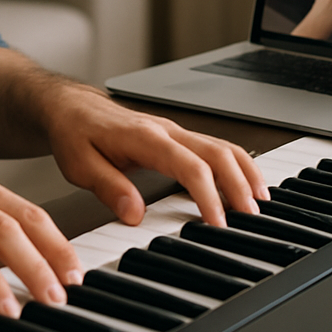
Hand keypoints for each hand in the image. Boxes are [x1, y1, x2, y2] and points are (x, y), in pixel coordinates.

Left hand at [43, 84, 269, 229]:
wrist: (71, 107)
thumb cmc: (75, 133)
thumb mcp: (80, 165)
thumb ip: (109, 187)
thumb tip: (135, 213)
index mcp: (145, 137)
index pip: (189, 166)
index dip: (208, 196)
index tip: (218, 224)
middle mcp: (166, 130)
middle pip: (216, 153)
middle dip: (239, 184)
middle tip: (253, 218)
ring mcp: (174, 131)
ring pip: (221, 146)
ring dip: (244, 172)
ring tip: (260, 203)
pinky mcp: (176, 136)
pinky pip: (214, 146)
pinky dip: (236, 164)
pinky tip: (245, 182)